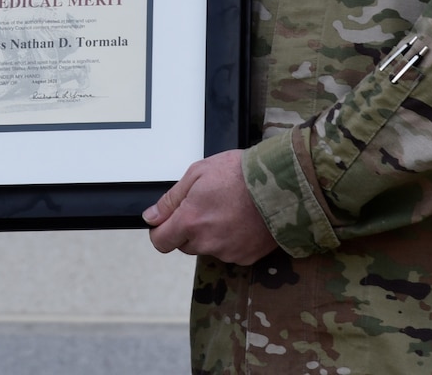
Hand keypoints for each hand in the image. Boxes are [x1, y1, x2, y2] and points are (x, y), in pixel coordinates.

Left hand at [143, 150, 276, 265]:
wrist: (281, 184)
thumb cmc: (239, 173)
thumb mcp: (198, 173)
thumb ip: (170, 199)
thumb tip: (151, 217)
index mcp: (190, 221)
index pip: (161, 242)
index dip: (160, 231)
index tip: (166, 222)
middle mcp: (206, 242)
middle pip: (185, 244)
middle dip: (189, 229)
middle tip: (207, 206)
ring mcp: (227, 252)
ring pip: (208, 247)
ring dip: (212, 234)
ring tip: (229, 209)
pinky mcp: (247, 257)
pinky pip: (230, 251)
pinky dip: (232, 239)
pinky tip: (242, 220)